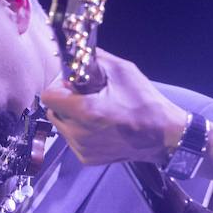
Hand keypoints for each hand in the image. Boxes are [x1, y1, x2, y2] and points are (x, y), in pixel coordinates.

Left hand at [41, 49, 186, 165]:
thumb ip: (95, 59)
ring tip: (96, 111)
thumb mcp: (122, 71)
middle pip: (54, 111)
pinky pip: (73, 139)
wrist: (163, 136)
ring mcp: (82, 149)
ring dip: (72, 116)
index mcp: (85, 111)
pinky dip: (81, 131)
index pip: (49, 96)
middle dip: (65, 101)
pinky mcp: (87, 159)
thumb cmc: (145, 102)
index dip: (59, 86)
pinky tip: (101, 126)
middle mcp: (79, 133)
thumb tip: (77, 53)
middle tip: (87, 96)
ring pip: (62, 126)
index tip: (74, 84)